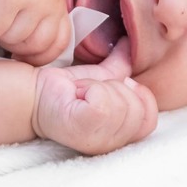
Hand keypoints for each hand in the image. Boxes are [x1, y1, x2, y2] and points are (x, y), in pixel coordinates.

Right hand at [0, 0, 71, 65]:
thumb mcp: (34, 1)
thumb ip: (41, 26)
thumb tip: (35, 61)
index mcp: (58, 4)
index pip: (59, 45)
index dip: (39, 57)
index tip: (21, 55)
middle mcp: (49, 1)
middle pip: (32, 47)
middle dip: (11, 43)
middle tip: (0, 23)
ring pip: (9, 39)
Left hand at [32, 39, 157, 154]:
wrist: (37, 93)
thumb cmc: (68, 90)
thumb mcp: (104, 77)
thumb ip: (122, 65)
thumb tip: (132, 41)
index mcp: (121, 135)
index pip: (149, 121)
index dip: (140, 98)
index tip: (121, 84)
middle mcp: (111, 144)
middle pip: (137, 111)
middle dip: (116, 89)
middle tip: (93, 89)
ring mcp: (97, 141)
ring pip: (121, 105)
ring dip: (100, 87)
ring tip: (83, 92)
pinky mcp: (82, 129)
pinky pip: (103, 103)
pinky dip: (91, 88)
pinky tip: (77, 93)